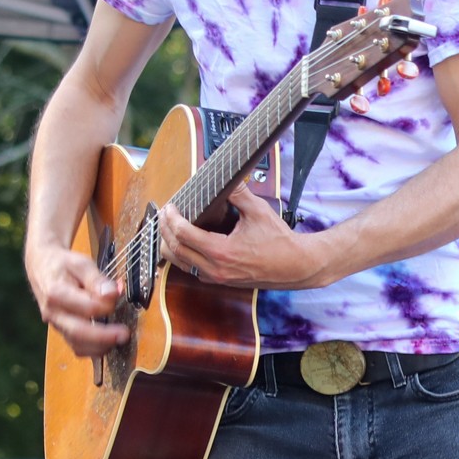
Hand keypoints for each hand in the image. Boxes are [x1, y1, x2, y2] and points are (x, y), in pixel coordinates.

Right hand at [27, 241, 130, 357]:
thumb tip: (111, 294)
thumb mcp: (80, 263)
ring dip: (101, 346)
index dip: (105, 306)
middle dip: (104, 337)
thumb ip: (96, 279)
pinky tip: (108, 342)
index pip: (84, 307)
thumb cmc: (63, 265)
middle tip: (124, 334)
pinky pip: (77, 347)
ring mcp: (57, 325)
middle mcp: (54, 313)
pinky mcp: (62, 332)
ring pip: (77, 345)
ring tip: (119, 339)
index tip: (117, 297)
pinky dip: (94, 349)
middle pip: (78, 333)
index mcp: (56, 293)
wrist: (42, 267)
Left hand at [158, 183, 329, 289]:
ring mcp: (216, 277)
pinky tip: (181, 243)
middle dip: (164, 230)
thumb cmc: (279, 242)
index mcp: (222, 252)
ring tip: (167, 227)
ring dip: (170, 244)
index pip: (184, 234)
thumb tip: (225, 177)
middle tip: (163, 214)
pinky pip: (190, 269)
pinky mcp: (219, 281)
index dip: (172, 218)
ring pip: (179, 263)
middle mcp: (215, 269)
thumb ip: (238, 192)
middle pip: (175, 249)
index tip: (170, 207)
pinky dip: (181, 255)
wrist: (295, 266)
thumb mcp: (258, 211)